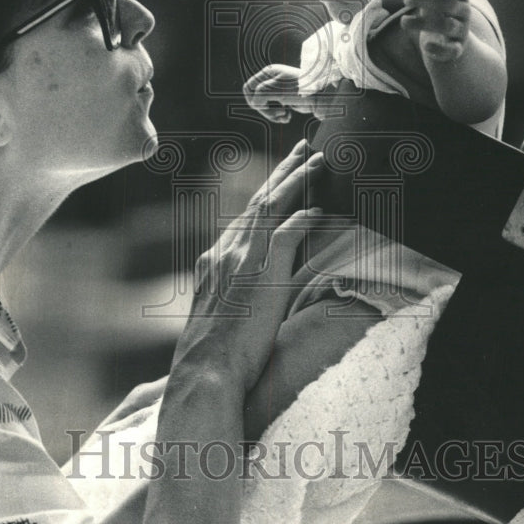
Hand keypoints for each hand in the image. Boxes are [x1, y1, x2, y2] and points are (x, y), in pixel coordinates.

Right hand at [171, 139, 325, 392]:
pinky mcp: (261, 274)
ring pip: (272, 208)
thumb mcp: (216, 316)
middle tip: (302, 149)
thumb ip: (230, 294)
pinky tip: (319, 208)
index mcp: (213, 260)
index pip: (244, 217)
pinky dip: (303, 218)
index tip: (280, 179)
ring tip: (316, 160)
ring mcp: (242, 261)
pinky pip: (287, 235)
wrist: (204, 373)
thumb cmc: (211, 358)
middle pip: (258, 202)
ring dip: (296, 181)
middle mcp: (225, 253)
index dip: (265, 195)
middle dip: (282, 173)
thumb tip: (246, 290)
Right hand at [243, 64, 312, 122]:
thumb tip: (255, 104)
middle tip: (277, 114)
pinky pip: (275, 111)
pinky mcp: (286, 100)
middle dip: (265, 110)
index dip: (251, 99)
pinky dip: (280, 116)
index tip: (260, 106)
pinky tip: (288, 116)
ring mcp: (279, 90)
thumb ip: (259, 96)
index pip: (249, 87)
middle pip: (256, 99)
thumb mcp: (275, 91)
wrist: (320, 96)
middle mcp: (272, 80)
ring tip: (285, 115)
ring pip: (266, 107)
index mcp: (268, 73)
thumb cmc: (298, 89)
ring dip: (273, 115)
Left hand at [401, 0, 472, 61]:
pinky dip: (439, 49)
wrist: (450, 44)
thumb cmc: (440, 15)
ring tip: (403, 21)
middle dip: (425, 0)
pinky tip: (425, 46)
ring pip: (447, 25)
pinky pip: (451, 50)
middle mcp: (464, 13)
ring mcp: (462, 31)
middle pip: (449, 3)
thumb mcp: (435, 1)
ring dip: (422, 23)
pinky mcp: (457, 49)